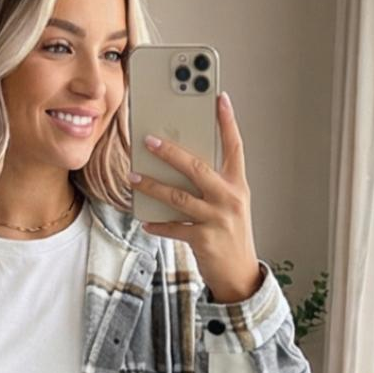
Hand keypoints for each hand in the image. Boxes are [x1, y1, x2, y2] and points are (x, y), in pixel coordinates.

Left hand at [129, 91, 263, 303]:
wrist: (239, 274)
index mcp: (237, 185)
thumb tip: (181, 163)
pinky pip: (173, 228)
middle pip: (197, 168)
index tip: (219, 98)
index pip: (234, 147)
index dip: (227, 122)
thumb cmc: (230, 234)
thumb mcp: (230, 204)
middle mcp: (230, 199)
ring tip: (134, 177)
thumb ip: (212, 184)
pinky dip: (157, 224)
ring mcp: (217, 220)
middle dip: (171, 153)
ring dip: (153, 186)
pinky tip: (144, 220)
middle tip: (149, 140)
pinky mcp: (204, 240)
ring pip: (179, 197)